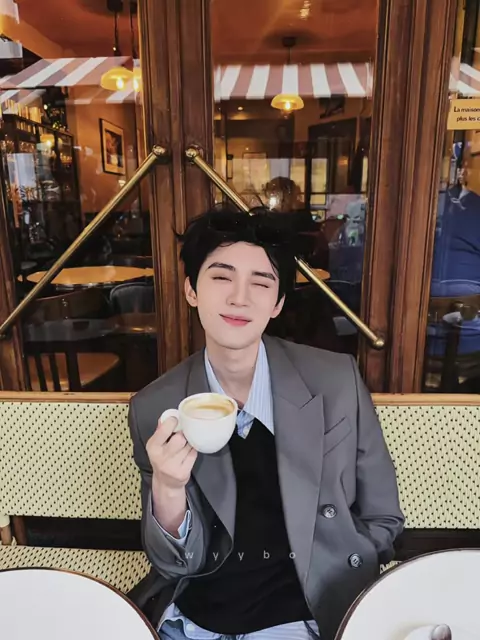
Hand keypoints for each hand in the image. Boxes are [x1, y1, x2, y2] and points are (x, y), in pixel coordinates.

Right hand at [147, 416, 196, 535]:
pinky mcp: (183, 472)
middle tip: (184, 434)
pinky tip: (189, 452)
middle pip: (179, 438)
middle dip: (184, 435)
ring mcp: (172, 466)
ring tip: (186, 444)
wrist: (165, 483)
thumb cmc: (162, 459)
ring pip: (188, 446)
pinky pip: (193, 454)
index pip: (164, 430)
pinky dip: (193, 451)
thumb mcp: (156, 445)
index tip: (176, 420)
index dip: (173, 422)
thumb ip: (161, 430)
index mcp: (152, 447)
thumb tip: (167, 415)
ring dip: (190, 442)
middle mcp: (161, 457)